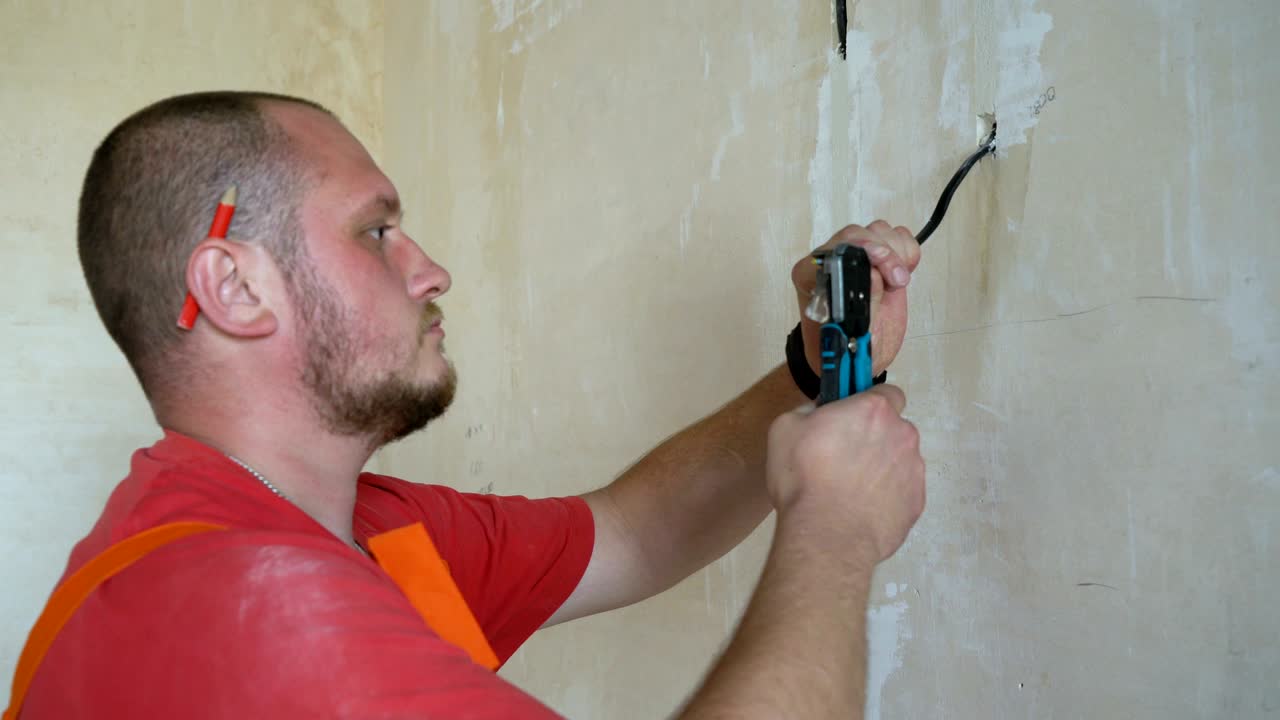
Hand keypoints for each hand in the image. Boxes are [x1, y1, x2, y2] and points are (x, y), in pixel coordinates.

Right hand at [765, 385, 924, 562]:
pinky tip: (862, 509)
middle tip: (844, 458)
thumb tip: (819, 414)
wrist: (826, 535)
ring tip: (851, 490)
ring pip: (900, 460)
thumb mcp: (784, 429)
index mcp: (874, 409)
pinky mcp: (916, 503)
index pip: (887, 393)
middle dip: (875, 438)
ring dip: (882, 468)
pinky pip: (903, 492)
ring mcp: (914, 470)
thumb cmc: (804, 477)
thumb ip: (808, 411)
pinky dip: (887, 497)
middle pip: (894, 428)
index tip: (851, 420)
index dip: (869, 405)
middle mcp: (902, 434)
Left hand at [791, 222, 920, 375]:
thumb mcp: (854, 337)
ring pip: (878, 230)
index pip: (834, 248)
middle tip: (896, 281)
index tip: (879, 273)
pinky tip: (903, 272)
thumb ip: (863, 303)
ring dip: (897, 253)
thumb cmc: (845, 348)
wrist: (854, 354)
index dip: (859, 252)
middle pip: (858, 234)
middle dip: (884, 254)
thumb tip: (874, 274)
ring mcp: (856, 256)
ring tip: (897, 282)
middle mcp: (831, 261)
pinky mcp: (878, 258)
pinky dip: (907, 251)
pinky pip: (896, 236)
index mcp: (811, 276)